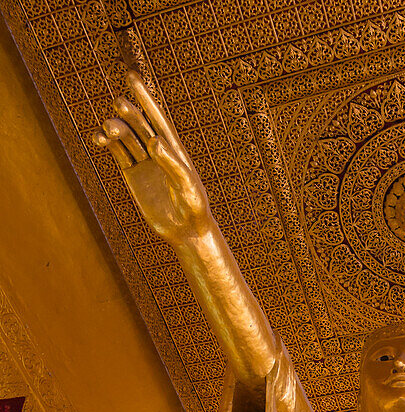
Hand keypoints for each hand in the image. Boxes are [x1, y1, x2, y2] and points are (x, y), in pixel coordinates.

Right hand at [93, 71, 211, 244]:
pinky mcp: (133, 176)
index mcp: (174, 147)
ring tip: (107, 129)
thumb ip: (171, 163)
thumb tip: (153, 141)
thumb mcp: (186, 184)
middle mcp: (158, 151)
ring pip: (126, 138)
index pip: (157, 117)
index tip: (131, 76)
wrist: (186, 230)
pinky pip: (118, 154)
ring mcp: (144, 162)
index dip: (145, 96)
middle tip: (119, 105)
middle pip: (139, 124)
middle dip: (128, 112)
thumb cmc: (193, 206)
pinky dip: (108, 144)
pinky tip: (99, 138)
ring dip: (115, 129)